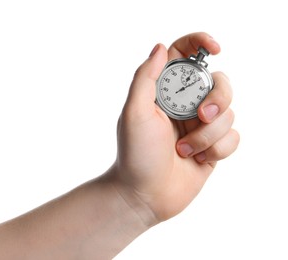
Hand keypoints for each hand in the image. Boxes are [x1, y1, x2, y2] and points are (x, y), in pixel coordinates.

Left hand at [111, 32, 239, 222]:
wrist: (145, 194)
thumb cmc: (135, 154)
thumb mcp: (134, 112)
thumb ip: (145, 77)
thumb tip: (161, 47)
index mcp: (165, 91)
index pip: (185, 55)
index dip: (201, 43)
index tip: (215, 48)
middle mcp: (185, 104)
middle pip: (219, 82)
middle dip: (217, 100)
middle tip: (201, 117)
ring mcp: (201, 125)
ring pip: (228, 113)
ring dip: (208, 135)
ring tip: (184, 151)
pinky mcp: (213, 145)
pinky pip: (233, 137)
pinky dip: (217, 150)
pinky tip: (197, 160)